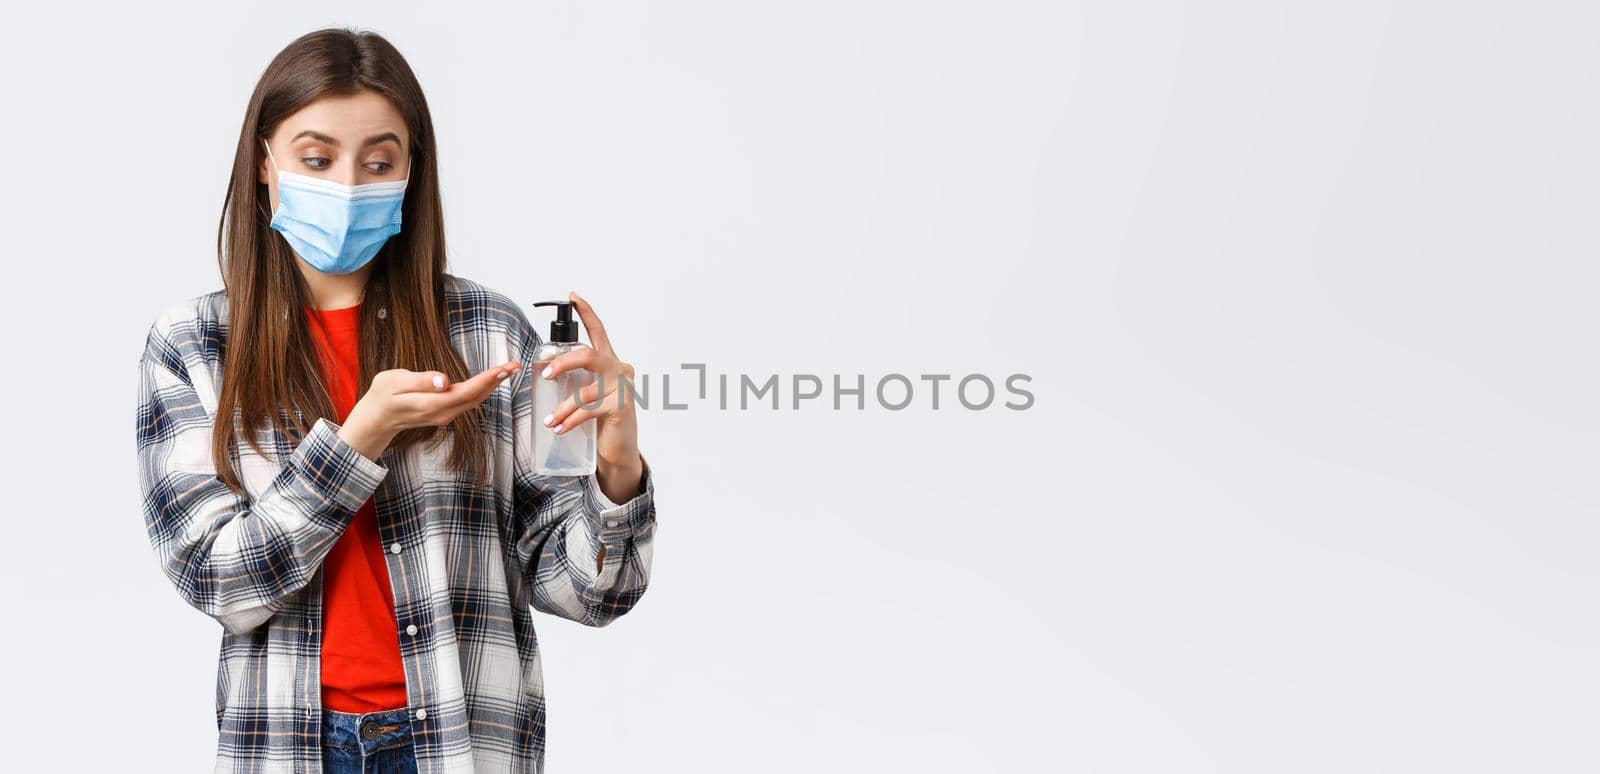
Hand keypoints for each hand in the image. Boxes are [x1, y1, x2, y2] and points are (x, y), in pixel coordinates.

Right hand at [338, 360, 522, 459]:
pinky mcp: (444, 414)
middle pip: (476, 396)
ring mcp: (444, 416)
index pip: (466, 391)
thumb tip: (444, 381)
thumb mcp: (394, 382)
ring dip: (492, 384)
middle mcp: (442, 413)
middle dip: (497, 380)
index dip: (488, 379)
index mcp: (430, 404)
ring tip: (508, 369)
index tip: (505, 368)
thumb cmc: (382, 397)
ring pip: (474, 400)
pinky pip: (468, 402)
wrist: (376, 421)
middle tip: (515, 364)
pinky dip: (482, 390)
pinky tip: (491, 380)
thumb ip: (421, 381)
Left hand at [541, 290, 643, 502]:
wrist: (620, 448)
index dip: (585, 312)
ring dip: (562, 407)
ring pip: (585, 391)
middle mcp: (620, 369)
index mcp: (610, 361)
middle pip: (589, 356)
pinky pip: (589, 411)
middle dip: (563, 363)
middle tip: (546, 375)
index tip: (572, 297)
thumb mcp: (590, 392)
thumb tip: (546, 372)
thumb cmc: (602, 418)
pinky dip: (570, 420)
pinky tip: (559, 428)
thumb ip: (578, 379)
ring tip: (548, 420)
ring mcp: (623, 388)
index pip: (598, 331)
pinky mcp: (622, 407)